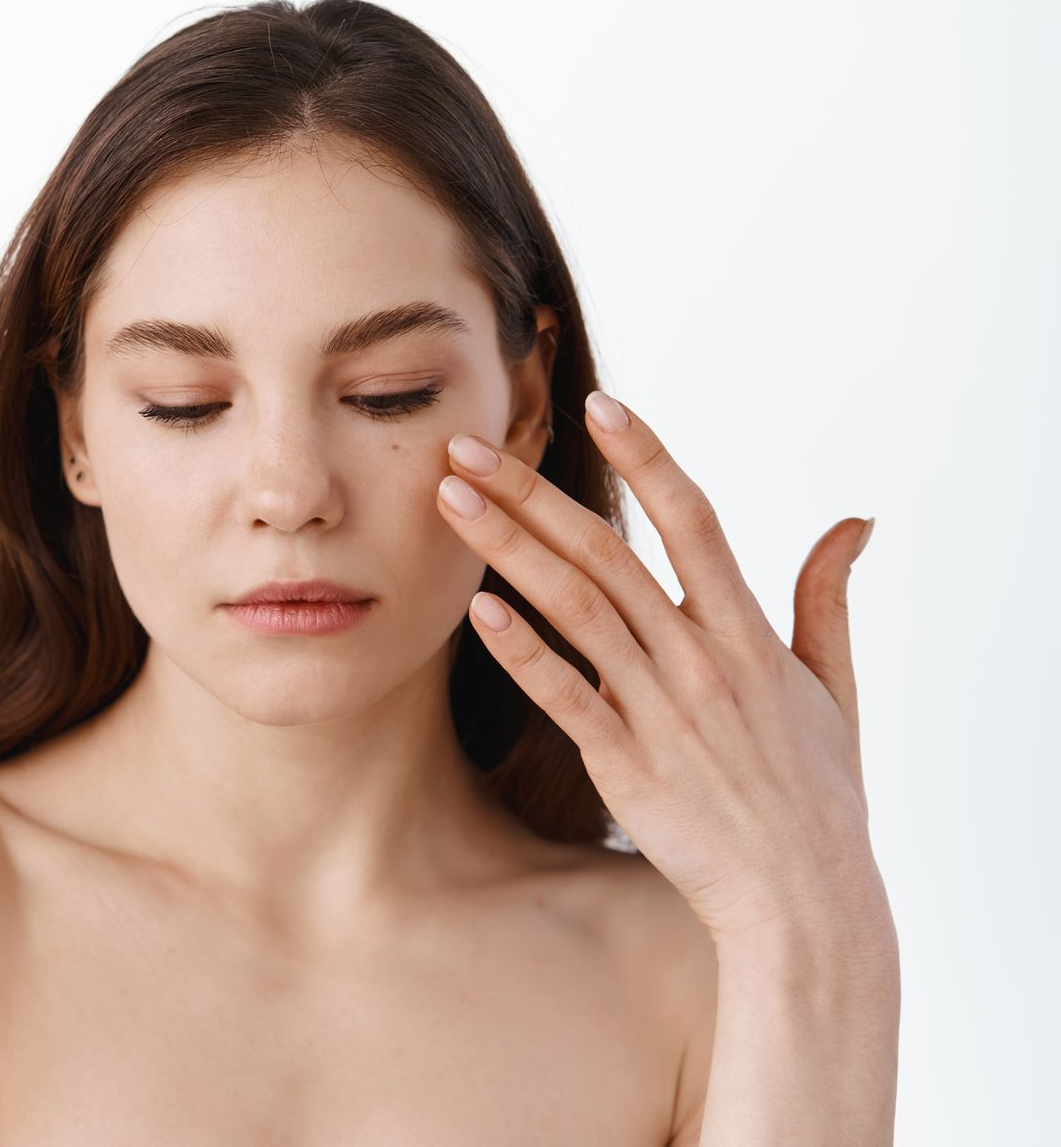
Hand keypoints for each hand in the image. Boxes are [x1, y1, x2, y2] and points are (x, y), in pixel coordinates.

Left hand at [435, 390, 882, 943]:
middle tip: (468, 444)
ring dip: (507, 549)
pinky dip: (522, 652)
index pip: (693, 519)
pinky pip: (564, 696)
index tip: (598, 403)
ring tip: (450, 500)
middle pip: (605, 553)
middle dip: (531, 492)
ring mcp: (660, 709)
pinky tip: (477, 609)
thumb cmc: (818, 796)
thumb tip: (854, 521)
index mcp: (749, 633)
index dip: (645, 457)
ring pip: (573, 608)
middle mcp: (701, 659)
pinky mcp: (624, 762)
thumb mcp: (835, 689)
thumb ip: (828, 598)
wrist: (805, 899)